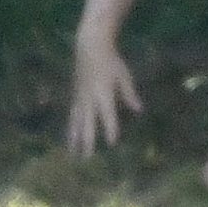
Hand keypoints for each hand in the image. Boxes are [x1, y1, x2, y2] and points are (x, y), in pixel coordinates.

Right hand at [66, 34, 142, 156]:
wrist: (90, 47)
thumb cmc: (111, 61)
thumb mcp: (124, 76)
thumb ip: (129, 94)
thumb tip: (138, 110)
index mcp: (104, 94)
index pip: (108, 116)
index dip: (110, 129)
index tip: (112, 143)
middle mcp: (90, 98)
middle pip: (87, 124)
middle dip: (87, 141)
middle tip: (86, 159)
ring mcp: (80, 98)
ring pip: (76, 122)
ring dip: (74, 138)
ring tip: (72, 153)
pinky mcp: (75, 96)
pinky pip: (72, 115)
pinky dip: (70, 128)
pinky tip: (69, 137)